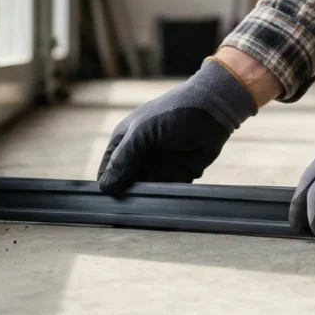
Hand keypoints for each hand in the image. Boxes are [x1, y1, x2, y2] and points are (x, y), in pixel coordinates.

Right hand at [97, 59, 256, 194]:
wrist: (210, 112)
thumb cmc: (170, 114)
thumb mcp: (140, 134)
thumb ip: (122, 161)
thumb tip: (105, 188)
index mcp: (123, 143)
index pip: (107, 171)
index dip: (108, 185)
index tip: (110, 201)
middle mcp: (139, 156)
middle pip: (126, 185)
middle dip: (130, 193)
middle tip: (135, 198)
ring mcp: (158, 166)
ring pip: (147, 191)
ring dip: (151, 193)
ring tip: (157, 186)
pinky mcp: (177, 175)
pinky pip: (168, 191)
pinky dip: (169, 192)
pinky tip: (171, 188)